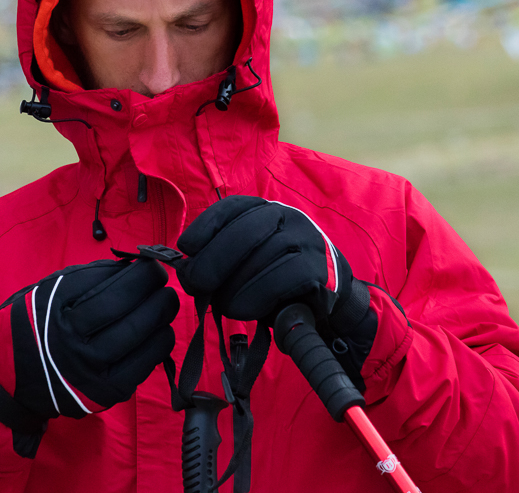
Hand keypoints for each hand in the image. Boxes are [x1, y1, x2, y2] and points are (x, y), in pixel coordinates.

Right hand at [0, 257, 178, 455]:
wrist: (5, 382)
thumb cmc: (29, 326)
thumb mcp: (46, 292)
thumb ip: (87, 278)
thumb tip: (131, 266)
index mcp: (56, 314)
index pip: (109, 289)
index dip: (138, 275)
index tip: (151, 264)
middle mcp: (73, 345)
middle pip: (128, 313)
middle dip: (154, 292)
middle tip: (164, 281)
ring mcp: (90, 373)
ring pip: (140, 339)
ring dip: (162, 316)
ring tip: (166, 302)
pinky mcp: (104, 394)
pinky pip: (144, 367)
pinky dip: (159, 345)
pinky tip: (162, 331)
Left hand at [175, 196, 352, 323]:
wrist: (332, 298)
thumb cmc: (279, 279)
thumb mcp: (249, 261)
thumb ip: (222, 260)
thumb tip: (187, 272)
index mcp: (266, 210)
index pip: (231, 208)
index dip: (205, 227)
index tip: (185, 248)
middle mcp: (288, 217)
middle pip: (243, 231)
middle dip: (212, 260)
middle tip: (195, 285)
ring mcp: (306, 240)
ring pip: (260, 256)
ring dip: (232, 286)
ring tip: (222, 304)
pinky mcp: (318, 268)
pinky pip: (280, 280)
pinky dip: (255, 296)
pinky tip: (244, 309)